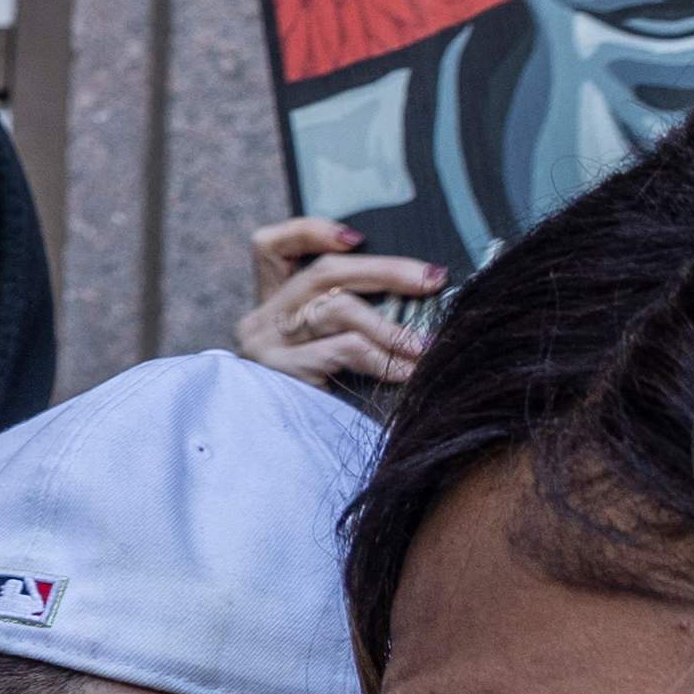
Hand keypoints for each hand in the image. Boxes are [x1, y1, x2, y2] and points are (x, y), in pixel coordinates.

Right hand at [235, 215, 437, 390]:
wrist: (273, 462)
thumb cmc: (313, 399)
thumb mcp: (322, 348)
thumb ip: (345, 315)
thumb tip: (416, 289)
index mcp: (269, 303)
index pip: (271, 245)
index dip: (311, 231)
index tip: (357, 236)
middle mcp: (261, 319)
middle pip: (324, 272)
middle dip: (387, 271)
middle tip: (432, 279)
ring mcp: (267, 345)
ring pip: (338, 309)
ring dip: (392, 325)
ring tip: (426, 343)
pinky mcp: (280, 372)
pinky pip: (342, 350)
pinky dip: (383, 358)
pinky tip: (406, 370)